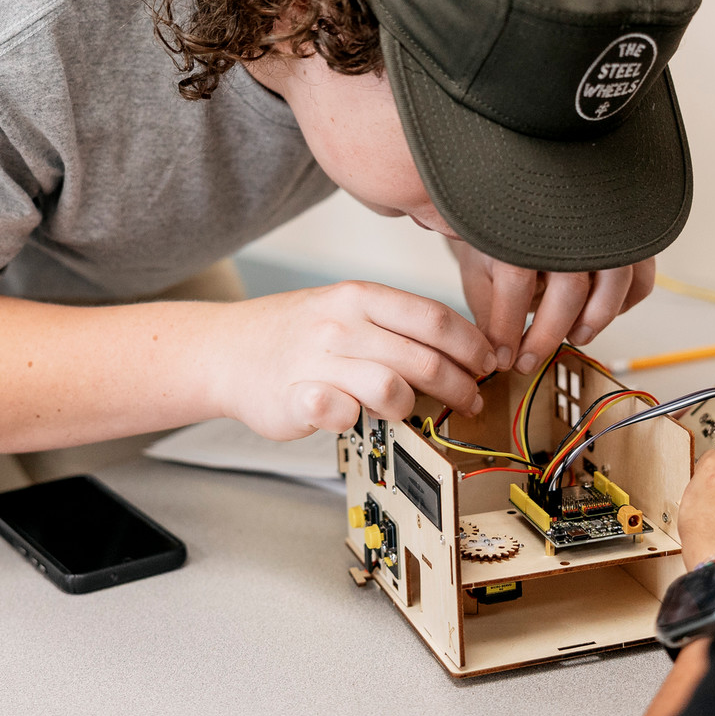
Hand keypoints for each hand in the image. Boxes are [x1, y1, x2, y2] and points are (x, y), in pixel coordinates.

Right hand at [208, 281, 495, 440]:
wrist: (227, 349)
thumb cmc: (297, 332)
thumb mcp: (347, 308)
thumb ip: (396, 323)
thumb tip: (461, 346)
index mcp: (361, 297)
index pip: (435, 319)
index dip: (471, 346)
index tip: (487, 365)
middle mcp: (342, 324)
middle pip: (424, 358)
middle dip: (460, 386)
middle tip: (471, 401)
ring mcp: (317, 360)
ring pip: (392, 388)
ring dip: (415, 407)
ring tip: (418, 413)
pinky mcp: (295, 398)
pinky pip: (337, 411)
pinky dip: (353, 418)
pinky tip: (357, 418)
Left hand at [448, 239, 655, 373]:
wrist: (533, 206)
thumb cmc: (504, 238)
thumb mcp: (481, 267)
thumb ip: (487, 306)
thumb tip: (491, 349)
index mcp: (523, 224)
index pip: (516, 281)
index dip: (507, 328)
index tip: (502, 358)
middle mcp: (567, 222)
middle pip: (569, 285)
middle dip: (549, 334)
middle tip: (529, 363)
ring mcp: (603, 229)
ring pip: (615, 280)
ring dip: (597, 318)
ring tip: (576, 337)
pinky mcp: (630, 240)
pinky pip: (641, 278)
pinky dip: (626, 302)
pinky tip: (598, 313)